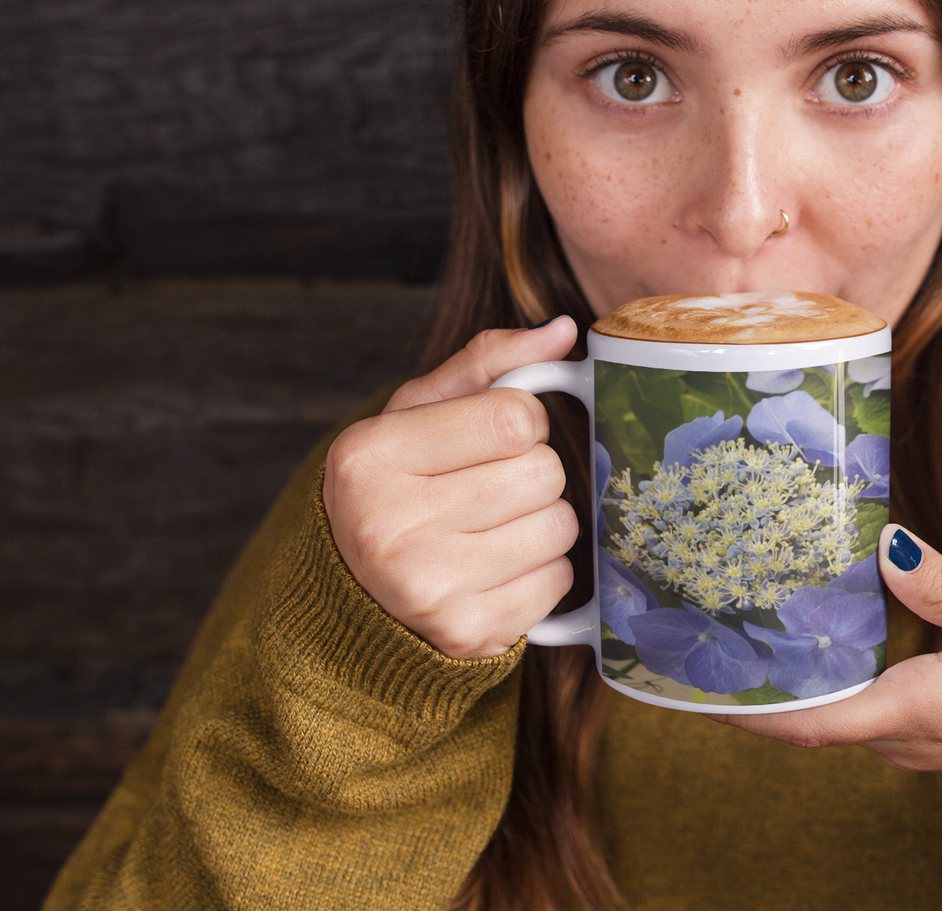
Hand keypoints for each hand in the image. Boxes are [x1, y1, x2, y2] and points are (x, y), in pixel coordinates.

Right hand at [322, 317, 579, 659]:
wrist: (356, 594)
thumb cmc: (398, 485)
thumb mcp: (419, 413)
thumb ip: (488, 363)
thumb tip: (563, 330)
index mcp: (371, 455)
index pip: (515, 417)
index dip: (523, 422)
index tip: (494, 438)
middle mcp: (390, 523)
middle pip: (544, 473)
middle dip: (534, 474)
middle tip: (491, 488)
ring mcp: (427, 586)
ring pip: (560, 527)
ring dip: (543, 522)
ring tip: (494, 528)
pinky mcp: (466, 633)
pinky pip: (558, 583)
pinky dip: (542, 573)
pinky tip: (497, 569)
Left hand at [711, 524, 941, 781]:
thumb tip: (888, 548)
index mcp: (926, 711)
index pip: (812, 722)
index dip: (746, 709)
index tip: (690, 685)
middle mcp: (905, 736)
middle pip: (806, 714)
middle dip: (750, 678)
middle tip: (697, 617)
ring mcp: (911, 740)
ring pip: (829, 709)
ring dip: (783, 674)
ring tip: (735, 607)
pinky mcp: (921, 730)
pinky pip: (855, 705)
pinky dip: (821, 675)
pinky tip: (804, 625)